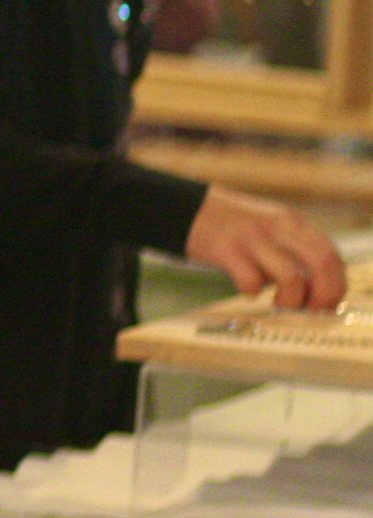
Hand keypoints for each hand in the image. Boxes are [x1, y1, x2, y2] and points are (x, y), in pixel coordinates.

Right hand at [184, 187, 346, 310]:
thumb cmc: (230, 225)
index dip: (335, 286)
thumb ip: (293, 248)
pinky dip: (252, 292)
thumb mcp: (270, 226)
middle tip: (309, 311)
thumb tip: (315, 288)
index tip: (326, 305)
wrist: (182, 206)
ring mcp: (252, 237)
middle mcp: (278, 226)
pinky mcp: (226, 249)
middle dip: (322, 295)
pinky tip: (245, 288)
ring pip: (292, 278)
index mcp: (292, 221)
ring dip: (289, 301)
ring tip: (277, 304)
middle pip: (322, 263)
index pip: (332, 255)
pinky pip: (252, 282)